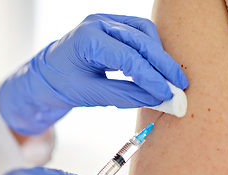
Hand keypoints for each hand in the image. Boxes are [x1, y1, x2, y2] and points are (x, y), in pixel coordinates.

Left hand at [0, 14, 187, 134]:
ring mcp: (106, 22)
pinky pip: (139, 33)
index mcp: (87, 39)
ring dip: (160, 54)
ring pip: (143, 31)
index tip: (168, 93)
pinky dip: (152, 49)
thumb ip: (126, 96)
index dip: (151, 77)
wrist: (47, 75)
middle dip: (163, 64)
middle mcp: (98, 24)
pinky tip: (158, 66)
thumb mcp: (91, 95)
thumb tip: (158, 99)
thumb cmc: (62, 84)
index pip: (127, 57)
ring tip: (171, 77)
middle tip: (180, 84)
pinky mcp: (113, 28)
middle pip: (141, 39)